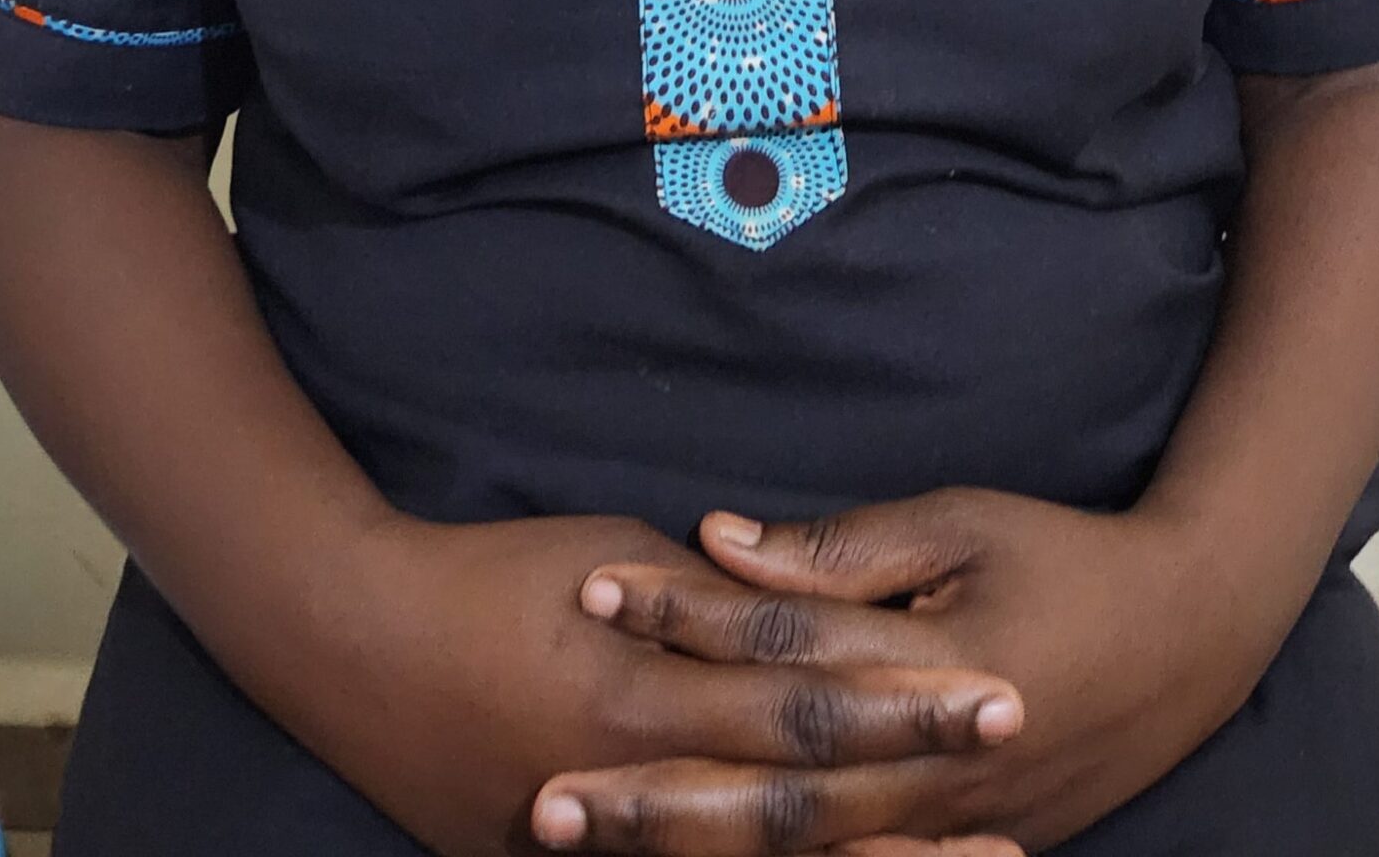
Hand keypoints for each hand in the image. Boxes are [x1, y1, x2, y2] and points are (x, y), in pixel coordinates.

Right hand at [308, 509, 1026, 856]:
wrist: (356, 641)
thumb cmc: (492, 575)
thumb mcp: (612, 551)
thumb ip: (707, 601)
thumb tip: (791, 602)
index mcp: (656, 684)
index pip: (811, 695)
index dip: (908, 699)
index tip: (1001, 691)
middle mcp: (644, 776)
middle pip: (807, 799)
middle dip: (919, 795)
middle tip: (1022, 790)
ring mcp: (611, 847)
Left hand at [538, 488, 1270, 853]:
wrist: (1187, 642)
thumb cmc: (1064, 559)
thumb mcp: (960, 523)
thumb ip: (842, 550)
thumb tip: (724, 540)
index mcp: (924, 673)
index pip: (777, 648)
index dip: (682, 617)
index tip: (591, 591)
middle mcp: (922, 774)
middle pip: (764, 793)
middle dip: (649, 799)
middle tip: (543, 800)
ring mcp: (936, 831)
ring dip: (685, 852)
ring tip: (583, 844)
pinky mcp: (948, 853)